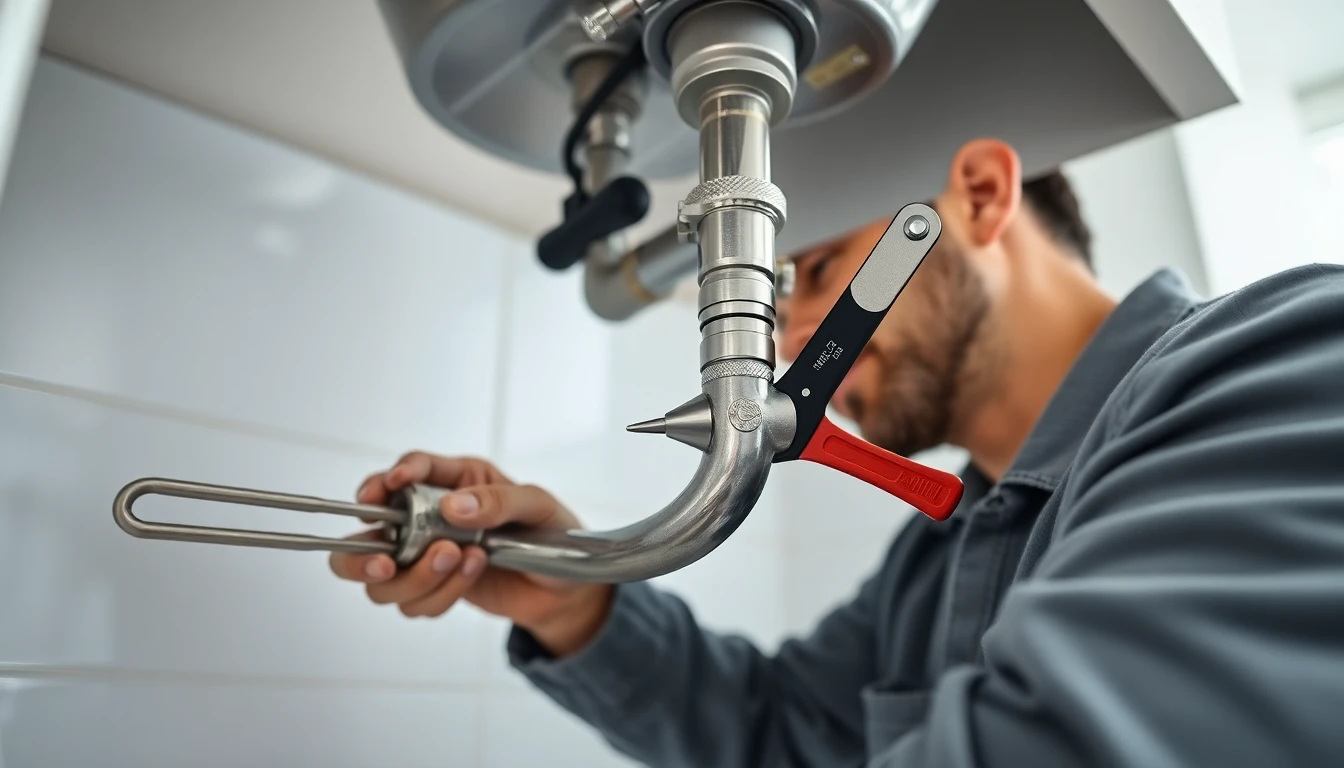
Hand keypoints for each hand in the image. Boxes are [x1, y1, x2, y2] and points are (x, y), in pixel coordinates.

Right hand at [328, 453, 612, 657]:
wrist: (566, 588)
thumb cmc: (553, 533)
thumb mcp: (537, 505)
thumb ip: (498, 500)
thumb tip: (454, 507)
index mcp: (456, 479)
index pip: (408, 470)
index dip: (388, 477)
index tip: (392, 486)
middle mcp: (431, 516)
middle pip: (366, 533)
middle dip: (363, 552)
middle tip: (385, 561)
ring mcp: (428, 556)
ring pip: (383, 579)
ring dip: (414, 576)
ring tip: (458, 559)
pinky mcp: (434, 589)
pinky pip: (412, 603)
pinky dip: (439, 595)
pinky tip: (471, 576)